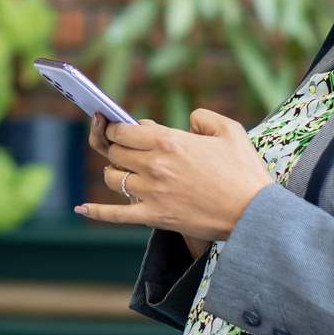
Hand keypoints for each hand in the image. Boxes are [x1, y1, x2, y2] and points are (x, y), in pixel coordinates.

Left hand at [76, 108, 274, 244]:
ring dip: (115, 173)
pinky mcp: (154, 217)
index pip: (124, 130)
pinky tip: (80, 208)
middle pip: (115, 152)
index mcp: (169, 141)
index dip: (118, 128)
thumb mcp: (230, 131)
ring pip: (113, 179)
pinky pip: (115, 215)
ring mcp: (151, 193)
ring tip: (125, 172)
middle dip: (116, 148)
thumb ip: (203, 117)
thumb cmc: (244, 172)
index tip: (120, 129)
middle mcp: (154, 165)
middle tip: (125, 149)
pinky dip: (95, 211)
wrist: (253, 214)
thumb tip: (187, 122)